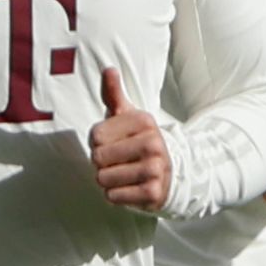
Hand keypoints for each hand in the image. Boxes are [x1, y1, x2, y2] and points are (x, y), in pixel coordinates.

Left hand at [89, 64, 171, 211]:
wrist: (170, 173)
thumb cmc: (138, 142)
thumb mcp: (127, 117)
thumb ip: (112, 95)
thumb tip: (108, 69)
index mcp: (144, 122)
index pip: (95, 136)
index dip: (98, 143)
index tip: (115, 142)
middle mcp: (153, 143)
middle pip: (97, 157)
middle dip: (102, 162)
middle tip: (119, 160)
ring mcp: (155, 169)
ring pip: (103, 179)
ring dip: (108, 180)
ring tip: (125, 173)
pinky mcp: (153, 193)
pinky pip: (113, 196)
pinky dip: (116, 195)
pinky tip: (131, 188)